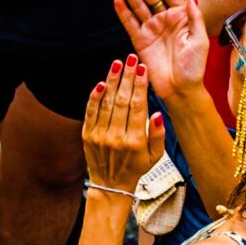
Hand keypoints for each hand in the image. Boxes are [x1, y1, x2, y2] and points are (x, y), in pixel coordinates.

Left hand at [84, 57, 165, 192]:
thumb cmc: (136, 168)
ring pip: (106, 103)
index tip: (142, 70)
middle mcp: (117, 137)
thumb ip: (158, 134)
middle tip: (131, 59)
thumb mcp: (156, 155)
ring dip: (112, 81)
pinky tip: (101, 82)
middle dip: (127, 77)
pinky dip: (95, 97)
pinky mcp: (88, 135)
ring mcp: (100, 136)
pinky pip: (90, 112)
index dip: (140, 86)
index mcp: (136, 141)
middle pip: (122, 101)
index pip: (138, 107)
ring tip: (117, 64)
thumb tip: (157, 113)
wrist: (110, 185)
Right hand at [114, 0, 209, 100]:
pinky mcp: (140, 40)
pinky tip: (118, 1)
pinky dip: (123, 12)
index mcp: (181, 16)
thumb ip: (195, 16)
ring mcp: (152, 29)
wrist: (181, 89)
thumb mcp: (200, 39)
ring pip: (138, 7)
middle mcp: (165, 19)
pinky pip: (130, 23)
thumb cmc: (195, 66)